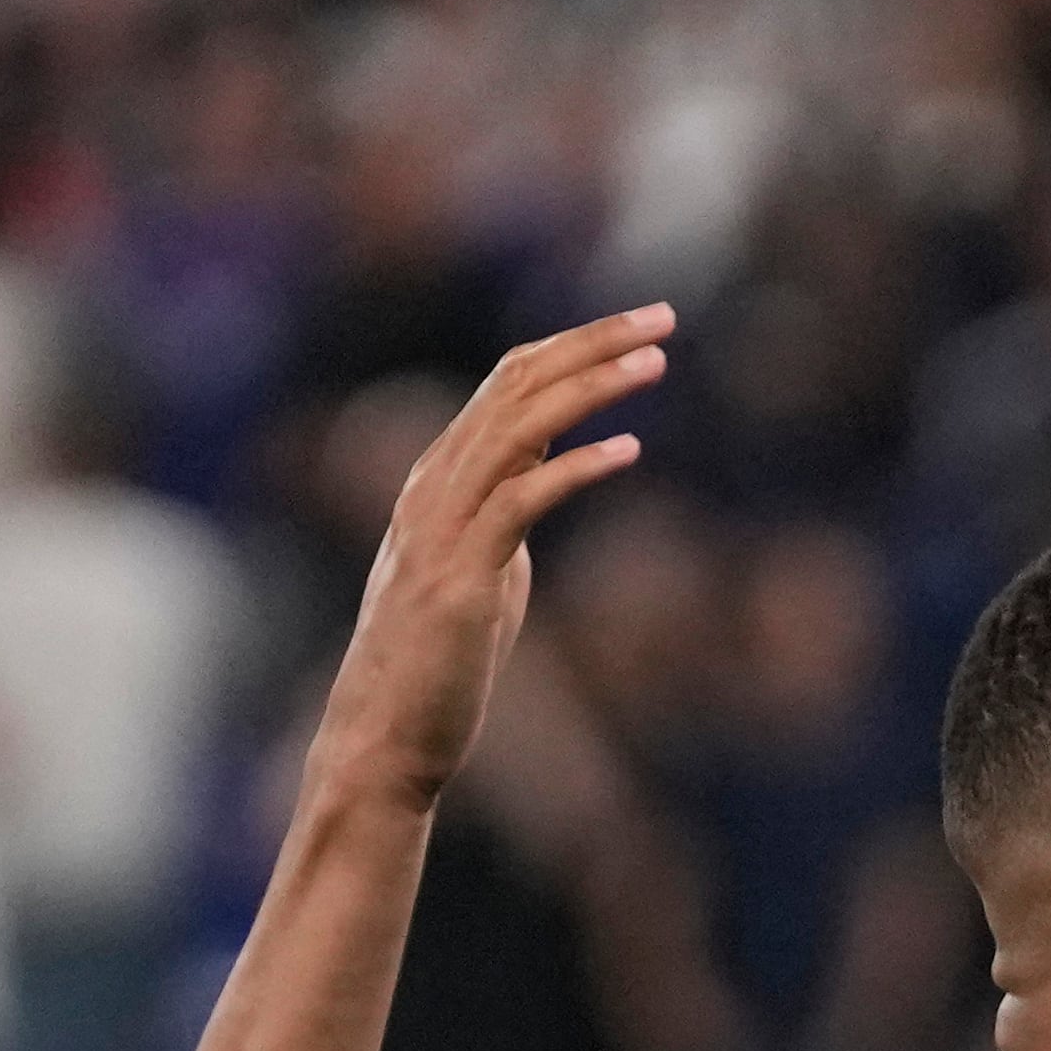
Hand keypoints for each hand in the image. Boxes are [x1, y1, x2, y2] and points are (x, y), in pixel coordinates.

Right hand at [314, 306, 673, 803]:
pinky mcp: (461, 577)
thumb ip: (508, 514)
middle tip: (663, 315)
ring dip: (590, 389)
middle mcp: (434, 488)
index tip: (641, 326)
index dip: (574, 347)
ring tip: (656, 362)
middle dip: (592, 344)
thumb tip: (547, 477)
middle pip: (515, 386)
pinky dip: (575, 468)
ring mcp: (443, 529)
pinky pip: (522, 502)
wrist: (387, 735)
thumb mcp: (484, 567)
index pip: (508, 384)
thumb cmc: (440, 661)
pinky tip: (629, 450)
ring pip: (517, 429)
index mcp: (440, 479)